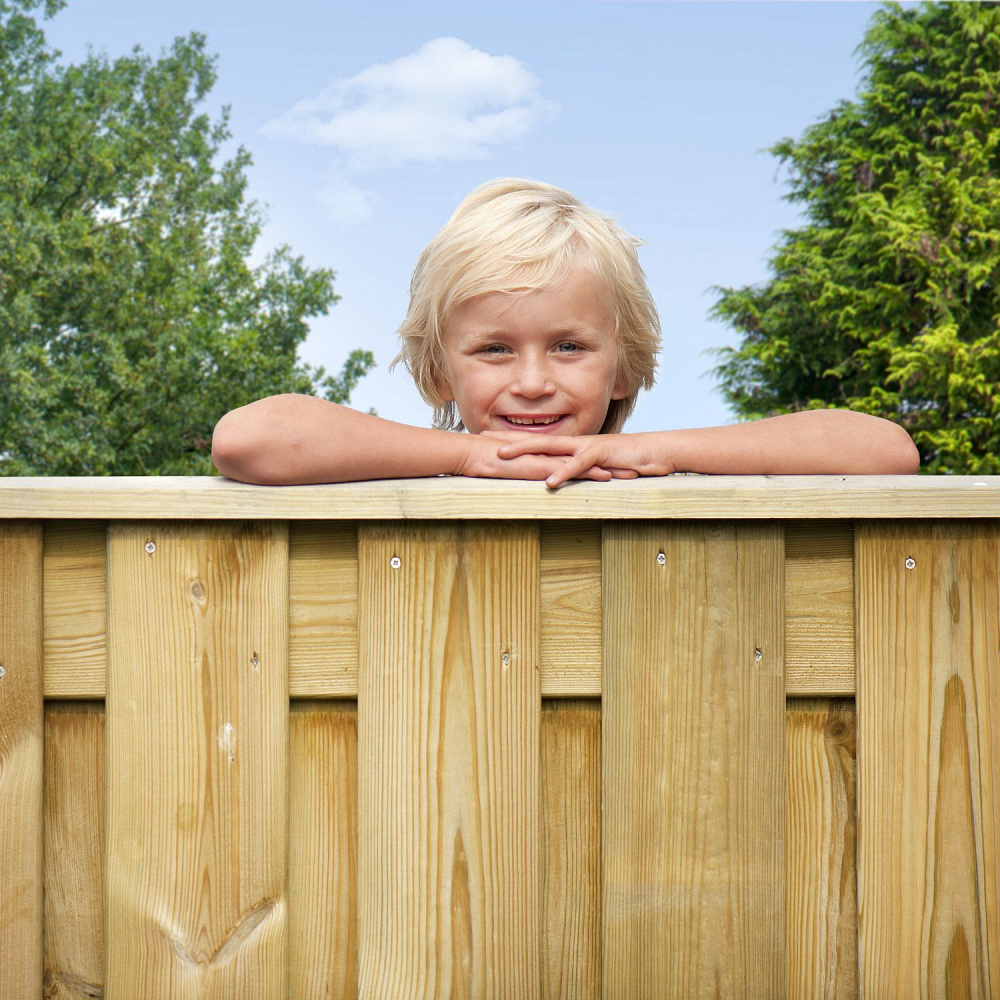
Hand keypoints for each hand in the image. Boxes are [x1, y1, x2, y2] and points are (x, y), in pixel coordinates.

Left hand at [485, 431, 674, 487]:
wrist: (656, 452)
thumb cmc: (627, 461)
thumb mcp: (597, 468)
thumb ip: (578, 471)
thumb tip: (559, 480)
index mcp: (571, 446)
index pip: (537, 441)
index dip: (513, 440)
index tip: (488, 440)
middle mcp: (575, 442)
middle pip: (535, 438)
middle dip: (507, 439)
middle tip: (481, 439)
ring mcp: (587, 446)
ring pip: (550, 447)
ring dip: (525, 451)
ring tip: (501, 456)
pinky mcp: (601, 454)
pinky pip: (578, 464)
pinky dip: (563, 472)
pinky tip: (548, 482)